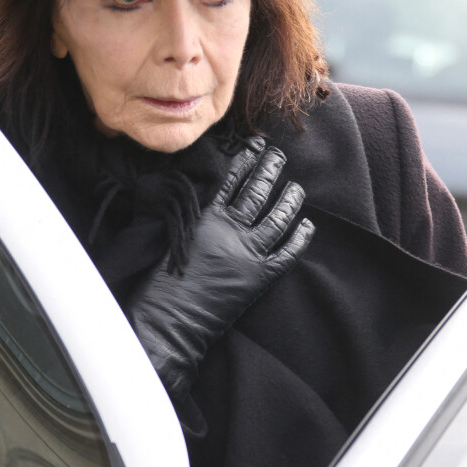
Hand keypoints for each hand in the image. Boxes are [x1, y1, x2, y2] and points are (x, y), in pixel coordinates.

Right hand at [126, 137, 314, 398]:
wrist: (168, 320)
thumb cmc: (160, 282)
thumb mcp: (173, 236)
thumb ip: (195, 217)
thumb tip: (211, 200)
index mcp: (207, 217)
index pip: (232, 180)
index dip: (246, 161)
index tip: (256, 146)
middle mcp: (231, 229)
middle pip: (258, 192)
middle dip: (271, 170)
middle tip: (279, 156)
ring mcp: (249, 253)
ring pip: (278, 218)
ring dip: (289, 200)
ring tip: (296, 187)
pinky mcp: (260, 277)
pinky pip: (287, 252)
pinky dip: (299, 238)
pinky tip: (307, 225)